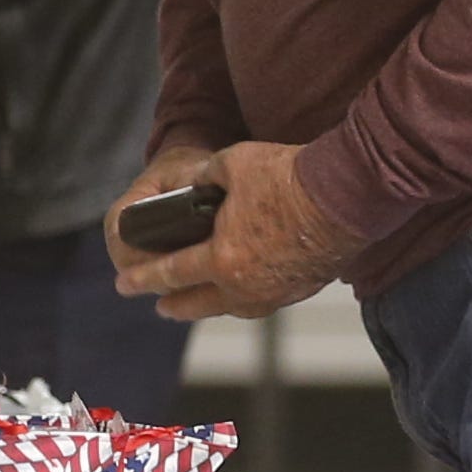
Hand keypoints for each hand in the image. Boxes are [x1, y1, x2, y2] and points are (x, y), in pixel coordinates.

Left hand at [107, 137, 359, 320]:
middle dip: (175, 304)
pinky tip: (247, 290)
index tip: (123, 284)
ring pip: (233, 307)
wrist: (348, 193)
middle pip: (199, 303)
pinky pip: (265, 301)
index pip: (170, 274)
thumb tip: (190, 183)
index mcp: (220, 258)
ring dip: (212, 305)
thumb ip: (202, 177)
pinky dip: (247, 298)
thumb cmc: (289, 176)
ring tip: (202, 300)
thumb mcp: (231, 164)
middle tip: (160, 305)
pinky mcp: (302, 288)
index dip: (142, 279)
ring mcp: (276, 292)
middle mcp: (245, 285)